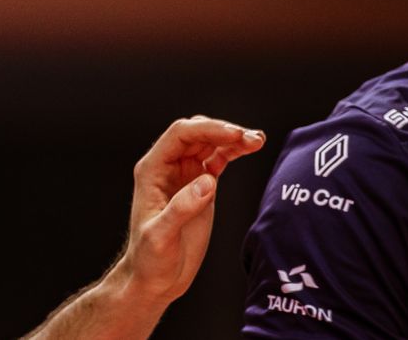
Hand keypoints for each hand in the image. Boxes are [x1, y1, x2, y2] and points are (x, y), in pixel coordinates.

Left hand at [113, 115, 265, 306]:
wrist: (155, 277)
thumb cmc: (150, 258)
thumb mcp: (160, 236)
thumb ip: (181, 208)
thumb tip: (207, 181)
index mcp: (152, 170)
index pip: (179, 135)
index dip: (207, 130)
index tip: (234, 134)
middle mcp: (168, 167)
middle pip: (197, 134)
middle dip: (223, 131)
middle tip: (251, 138)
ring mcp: (185, 175)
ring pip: (210, 144)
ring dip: (233, 139)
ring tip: (258, 140)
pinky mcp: (201, 186)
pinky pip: (219, 160)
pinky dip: (235, 152)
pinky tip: (251, 148)